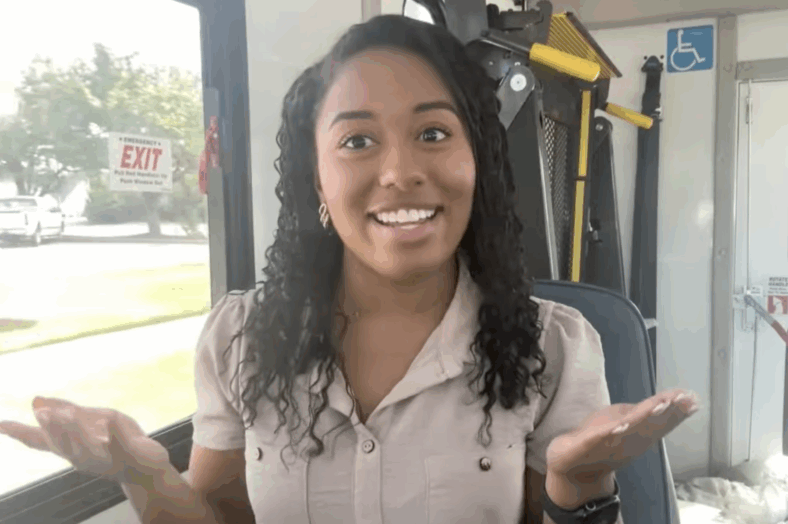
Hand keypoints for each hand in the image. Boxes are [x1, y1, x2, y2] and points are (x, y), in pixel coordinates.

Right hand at [0, 397, 169, 485]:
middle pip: (62, 445)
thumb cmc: (115, 442)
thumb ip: (67, 412)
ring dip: (77, 431)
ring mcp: (104, 457)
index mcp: (71, 447)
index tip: (0, 424)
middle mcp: (82, 456)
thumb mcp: (91, 422)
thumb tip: (36, 400)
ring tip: (69, 414)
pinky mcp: (127, 454)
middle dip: (53, 429)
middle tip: (43, 413)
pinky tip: (110, 422)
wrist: (145, 467)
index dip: (20, 433)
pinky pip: (120, 443)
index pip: (41, 441)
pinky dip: (114, 434)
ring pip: (87, 447)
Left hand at [546, 388, 698, 486]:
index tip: (692, 397)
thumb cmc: (600, 441)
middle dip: (667, 411)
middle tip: (683, 399)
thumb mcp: (621, 421)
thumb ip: (639, 413)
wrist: (574, 468)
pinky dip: (610, 433)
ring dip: (644, 418)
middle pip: (650, 423)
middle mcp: (628, 439)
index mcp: (637, 433)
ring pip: (629, 429)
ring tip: (660, 404)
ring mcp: (609, 443)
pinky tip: (621, 425)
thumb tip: (664, 401)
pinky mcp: (586, 445)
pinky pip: (600, 438)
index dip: (676, 409)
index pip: (659, 418)